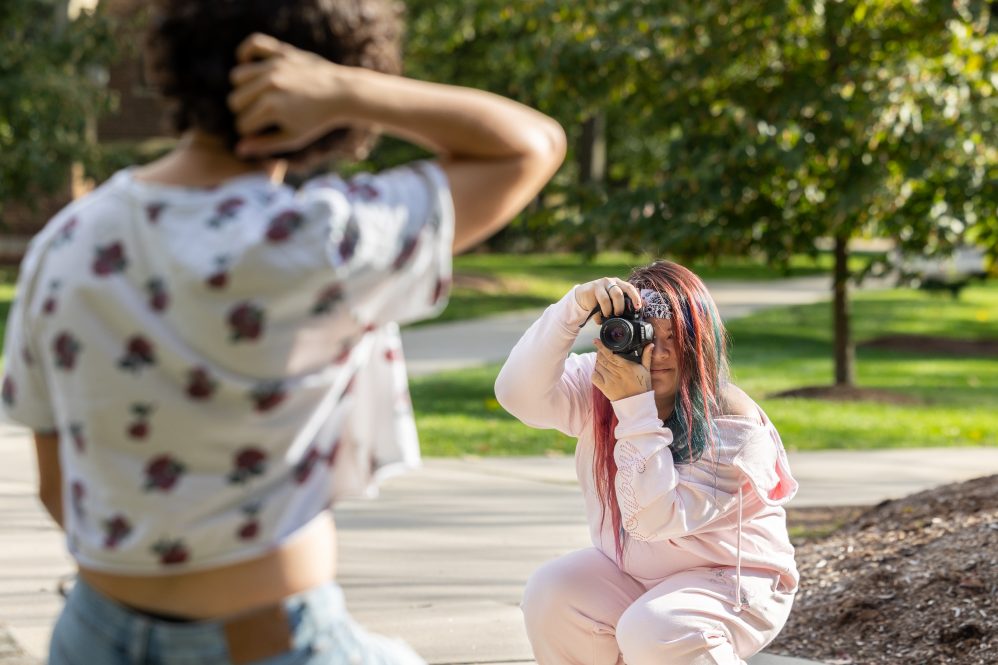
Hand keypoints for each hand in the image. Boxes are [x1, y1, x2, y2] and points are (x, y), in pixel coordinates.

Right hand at [228, 33, 363, 157]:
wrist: (342, 94)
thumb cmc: (317, 120)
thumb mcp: (293, 138)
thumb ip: (264, 145)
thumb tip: (238, 149)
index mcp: (272, 107)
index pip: (242, 123)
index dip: (250, 131)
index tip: (262, 131)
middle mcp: (270, 84)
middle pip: (234, 101)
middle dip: (244, 112)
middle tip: (259, 115)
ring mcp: (275, 65)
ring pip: (237, 77)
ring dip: (243, 89)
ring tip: (256, 96)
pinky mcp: (281, 51)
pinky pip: (252, 44)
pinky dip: (246, 53)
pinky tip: (250, 66)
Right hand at [574, 277, 641, 323]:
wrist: (582, 296)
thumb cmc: (602, 298)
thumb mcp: (613, 297)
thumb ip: (625, 300)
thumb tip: (643, 306)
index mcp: (618, 283)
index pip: (629, 287)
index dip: (635, 297)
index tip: (638, 307)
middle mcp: (609, 282)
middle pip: (618, 294)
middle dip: (619, 307)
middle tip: (618, 314)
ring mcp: (598, 286)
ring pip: (606, 300)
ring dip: (608, 311)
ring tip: (608, 316)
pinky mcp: (590, 291)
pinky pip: (595, 306)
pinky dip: (598, 316)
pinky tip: (599, 320)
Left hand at [591, 339, 652, 401]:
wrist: (638, 404)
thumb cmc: (642, 386)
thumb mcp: (646, 370)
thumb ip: (646, 356)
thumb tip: (650, 344)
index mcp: (626, 366)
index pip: (610, 354)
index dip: (602, 346)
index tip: (596, 340)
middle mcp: (617, 372)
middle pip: (602, 359)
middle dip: (599, 352)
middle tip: (599, 349)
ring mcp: (610, 380)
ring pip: (598, 366)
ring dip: (597, 361)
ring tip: (600, 359)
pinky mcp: (605, 388)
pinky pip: (595, 377)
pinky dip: (594, 372)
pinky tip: (598, 370)